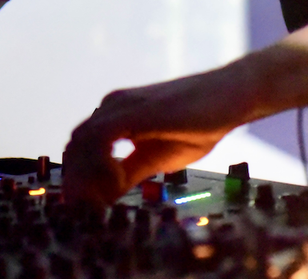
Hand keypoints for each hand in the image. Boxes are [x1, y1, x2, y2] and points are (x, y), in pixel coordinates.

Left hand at [62, 69, 252, 203]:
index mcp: (116, 116)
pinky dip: (100, 163)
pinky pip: (100, 135)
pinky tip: (116, 181)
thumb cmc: (201, 124)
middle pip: (75, 145)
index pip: (82, 148)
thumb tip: (103, 196)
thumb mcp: (158, 158)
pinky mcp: (136, 108)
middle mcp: (112, 106)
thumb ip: (128, 173)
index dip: (78, 179)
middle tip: (84, 212)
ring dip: (85, 176)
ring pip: (82, 140)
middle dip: (76, 182)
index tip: (83, 208)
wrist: (231, 96)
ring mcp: (122, 104)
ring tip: (100, 201)